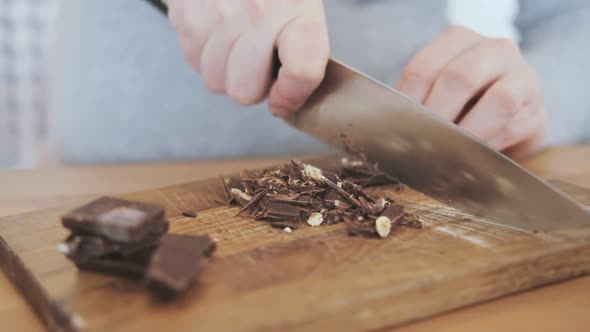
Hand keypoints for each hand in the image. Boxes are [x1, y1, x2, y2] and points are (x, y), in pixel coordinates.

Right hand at [168, 0, 329, 116]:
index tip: (284, 101)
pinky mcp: (186, 12)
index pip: (302, 71)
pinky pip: (193, 61)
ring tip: (236, 41)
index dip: (292, 97)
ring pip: (216, 81)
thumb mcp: (300, 5)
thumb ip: (302, 50)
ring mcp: (217, 13)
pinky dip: (204, 53)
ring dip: (226, 70)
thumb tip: (284, 100)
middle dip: (252, 85)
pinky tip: (217, 30)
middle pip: (246, 92)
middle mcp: (257, 12)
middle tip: (257, 61)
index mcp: (296, 8)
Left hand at [395, 26, 545, 159]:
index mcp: (459, 41)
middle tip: (424, 140)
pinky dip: (489, 145)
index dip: (409, 101)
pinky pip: (514, 127)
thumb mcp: (433, 92)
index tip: (400, 126)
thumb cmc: (456, 102)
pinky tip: (472, 155)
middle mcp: (495, 50)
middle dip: (438, 115)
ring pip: (499, 101)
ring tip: (449, 150)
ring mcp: (523, 77)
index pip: (425, 67)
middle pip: (461, 77)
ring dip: (468, 132)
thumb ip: (414, 102)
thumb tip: (389, 127)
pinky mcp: (536, 110)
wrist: (502, 114)